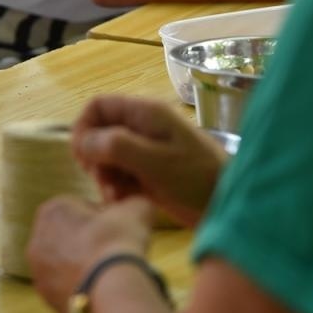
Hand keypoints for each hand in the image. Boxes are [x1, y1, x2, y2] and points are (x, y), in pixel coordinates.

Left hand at [27, 195, 151, 312]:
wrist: (109, 291)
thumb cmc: (118, 243)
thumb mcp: (136, 210)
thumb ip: (135, 201)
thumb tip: (138, 204)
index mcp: (53, 210)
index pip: (83, 209)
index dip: (106, 218)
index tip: (120, 231)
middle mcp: (37, 239)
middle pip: (72, 237)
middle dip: (92, 243)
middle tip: (116, 252)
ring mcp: (39, 271)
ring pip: (67, 264)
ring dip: (85, 267)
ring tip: (110, 275)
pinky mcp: (47, 297)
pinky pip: (67, 289)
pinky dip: (82, 289)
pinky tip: (101, 292)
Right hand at [71, 95, 228, 228]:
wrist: (230, 206)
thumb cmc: (196, 178)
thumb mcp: (156, 161)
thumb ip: (117, 146)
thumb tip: (82, 142)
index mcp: (145, 113)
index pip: (98, 106)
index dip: (84, 128)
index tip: (82, 157)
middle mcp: (142, 127)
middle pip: (99, 131)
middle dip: (94, 157)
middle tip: (101, 180)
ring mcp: (146, 150)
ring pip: (107, 155)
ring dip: (104, 175)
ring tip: (114, 195)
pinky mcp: (149, 171)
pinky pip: (120, 172)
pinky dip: (116, 186)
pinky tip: (124, 200)